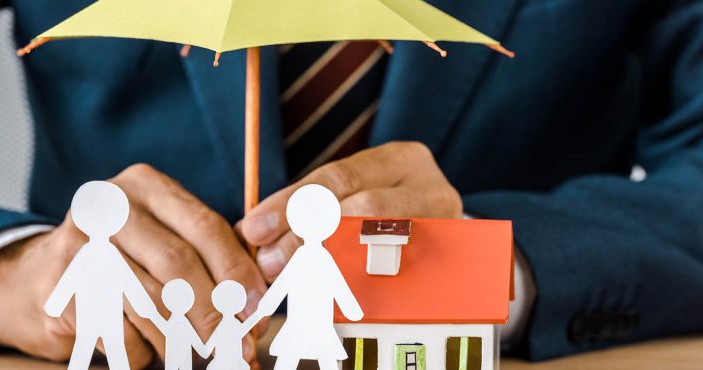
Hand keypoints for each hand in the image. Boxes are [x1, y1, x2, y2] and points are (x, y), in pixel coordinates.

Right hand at [0, 164, 267, 367]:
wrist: (40, 278)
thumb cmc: (123, 259)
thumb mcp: (163, 237)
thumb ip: (207, 256)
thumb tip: (253, 302)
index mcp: (145, 185)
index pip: (204, 226)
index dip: (235, 271)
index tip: (256, 307)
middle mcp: (108, 206)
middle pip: (177, 264)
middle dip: (213, 311)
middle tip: (236, 344)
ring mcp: (80, 245)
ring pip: (151, 303)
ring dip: (183, 340)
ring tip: (198, 355)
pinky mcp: (63, 289)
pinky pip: (122, 333)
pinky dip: (144, 353)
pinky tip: (145, 349)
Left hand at [238, 141, 461, 280]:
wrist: (450, 240)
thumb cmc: (386, 215)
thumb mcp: (354, 197)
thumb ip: (308, 208)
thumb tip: (252, 232)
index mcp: (400, 159)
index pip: (338, 177)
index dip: (292, 203)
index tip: (254, 227)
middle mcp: (428, 185)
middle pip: (360, 206)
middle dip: (306, 233)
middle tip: (269, 259)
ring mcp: (443, 225)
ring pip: (380, 238)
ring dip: (326, 258)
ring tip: (289, 274)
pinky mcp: (444, 260)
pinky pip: (394, 271)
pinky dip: (354, 279)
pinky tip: (323, 289)